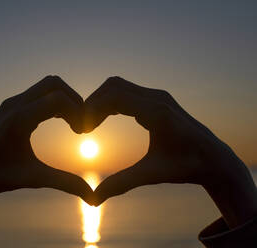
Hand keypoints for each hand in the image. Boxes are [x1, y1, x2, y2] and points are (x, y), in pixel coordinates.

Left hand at [0, 76, 93, 233]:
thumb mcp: (35, 179)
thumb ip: (65, 183)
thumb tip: (93, 199)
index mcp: (18, 119)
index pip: (58, 99)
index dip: (77, 112)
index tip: (83, 133)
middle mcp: (14, 104)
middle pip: (54, 83)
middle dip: (74, 99)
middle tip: (81, 123)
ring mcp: (11, 102)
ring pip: (47, 85)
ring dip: (64, 99)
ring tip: (73, 123)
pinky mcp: (11, 105)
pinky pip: (39, 93)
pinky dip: (54, 101)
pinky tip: (61, 121)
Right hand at [85, 77, 256, 227]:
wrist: (212, 158)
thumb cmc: (185, 167)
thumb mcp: (151, 175)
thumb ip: (121, 184)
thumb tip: (92, 200)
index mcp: (157, 112)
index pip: (114, 97)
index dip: (92, 109)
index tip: (81, 130)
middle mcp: (157, 98)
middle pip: (112, 86)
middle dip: (92, 104)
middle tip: (82, 128)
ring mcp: (157, 96)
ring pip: (117, 87)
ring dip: (100, 102)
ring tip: (89, 126)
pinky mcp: (156, 99)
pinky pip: (125, 92)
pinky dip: (109, 103)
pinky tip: (102, 120)